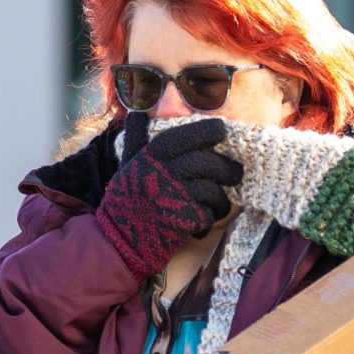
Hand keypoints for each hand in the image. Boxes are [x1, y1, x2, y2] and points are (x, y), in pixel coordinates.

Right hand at [97, 113, 241, 280]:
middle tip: (235, 174)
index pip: (185, 136)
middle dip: (227, 169)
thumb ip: (137, 138)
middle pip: (207, 163)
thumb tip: (138, 112)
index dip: (207, 131)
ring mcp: (173, 198)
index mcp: (150, 158)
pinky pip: (208, 214)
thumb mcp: (128, 166)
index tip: (221, 130)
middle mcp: (162, 173)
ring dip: (220, 200)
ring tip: (218, 204)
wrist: (119, 242)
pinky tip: (200, 224)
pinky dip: (208, 219)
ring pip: (213, 190)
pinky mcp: (181, 221)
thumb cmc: (125, 202)